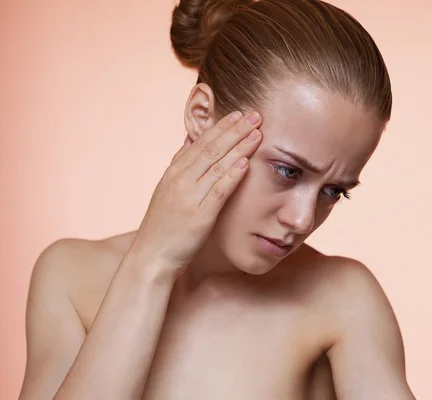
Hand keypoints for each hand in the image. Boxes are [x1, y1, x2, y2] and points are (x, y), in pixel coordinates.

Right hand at [129, 110, 262, 277]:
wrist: (151, 256)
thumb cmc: (164, 226)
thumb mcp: (167, 190)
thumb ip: (179, 165)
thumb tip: (189, 140)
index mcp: (174, 172)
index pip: (201, 142)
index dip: (222, 127)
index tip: (239, 115)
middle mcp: (180, 180)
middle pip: (211, 149)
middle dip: (235, 130)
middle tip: (255, 115)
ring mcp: (189, 196)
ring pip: (217, 165)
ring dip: (239, 147)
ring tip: (257, 133)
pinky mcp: (199, 215)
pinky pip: (218, 191)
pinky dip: (232, 175)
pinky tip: (245, 163)